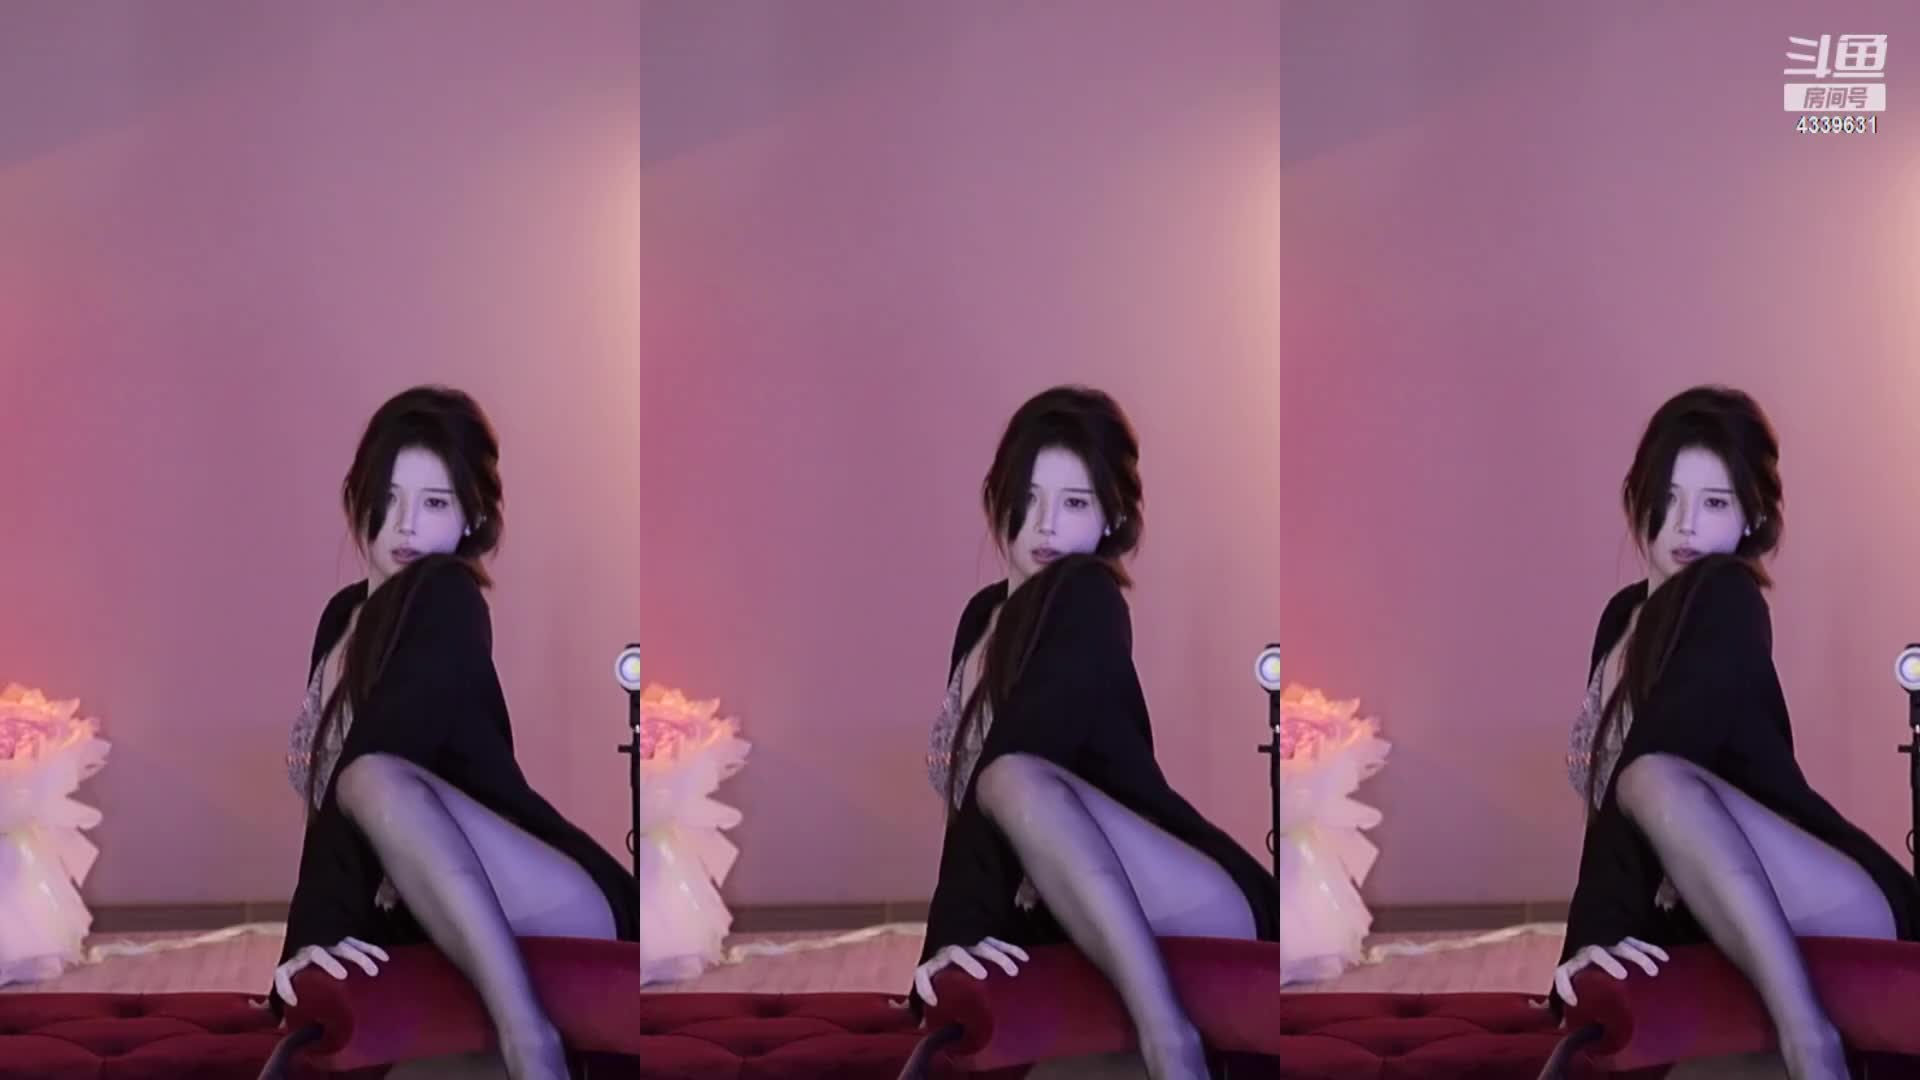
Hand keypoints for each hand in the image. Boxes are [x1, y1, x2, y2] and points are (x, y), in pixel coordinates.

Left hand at [272, 937, 388, 1006]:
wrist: (312, 936)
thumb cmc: (303, 969)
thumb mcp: (294, 983)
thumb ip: (289, 1002)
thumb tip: (283, 1028)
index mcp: (294, 963)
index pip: (283, 972)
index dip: (285, 987)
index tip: (294, 1002)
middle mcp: (310, 951)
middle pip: (318, 953)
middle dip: (330, 963)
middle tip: (343, 975)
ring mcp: (330, 942)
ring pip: (344, 946)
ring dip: (359, 957)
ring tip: (373, 971)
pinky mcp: (346, 938)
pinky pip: (360, 942)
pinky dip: (373, 950)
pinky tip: (384, 959)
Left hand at [912, 937, 1028, 1006]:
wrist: (954, 943)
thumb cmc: (945, 974)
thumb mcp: (938, 988)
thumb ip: (931, 1006)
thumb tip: (925, 1027)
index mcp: (935, 965)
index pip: (923, 972)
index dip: (924, 986)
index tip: (934, 1001)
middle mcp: (950, 952)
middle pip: (957, 952)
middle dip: (969, 962)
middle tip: (983, 975)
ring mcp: (969, 943)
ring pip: (983, 945)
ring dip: (998, 956)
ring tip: (1012, 971)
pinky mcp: (984, 939)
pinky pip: (998, 942)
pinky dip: (1011, 950)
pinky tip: (1024, 959)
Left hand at [1552, 937, 1667, 1006]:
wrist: (1597, 945)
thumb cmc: (1589, 976)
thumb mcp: (1582, 990)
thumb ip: (1577, 1009)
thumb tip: (1568, 1029)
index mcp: (1575, 965)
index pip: (1563, 972)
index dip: (1564, 986)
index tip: (1574, 1002)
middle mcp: (1590, 952)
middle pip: (1596, 953)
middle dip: (1608, 962)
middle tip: (1622, 974)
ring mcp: (1608, 943)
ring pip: (1622, 945)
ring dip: (1638, 956)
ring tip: (1652, 971)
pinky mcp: (1625, 940)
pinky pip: (1638, 942)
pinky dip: (1651, 949)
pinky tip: (1664, 959)